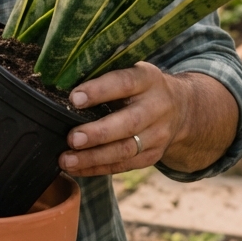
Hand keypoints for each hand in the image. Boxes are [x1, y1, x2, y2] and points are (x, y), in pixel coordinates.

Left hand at [58, 63, 235, 177]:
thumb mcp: (131, 72)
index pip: (124, 83)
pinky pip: (124, 165)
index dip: (99, 91)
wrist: (181, 108)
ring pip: (126, 149)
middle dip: (98, 133)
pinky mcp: (153, 155)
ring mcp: (158, 134)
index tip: (74, 98)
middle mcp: (157, 107)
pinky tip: (76, 168)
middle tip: (72, 138)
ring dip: (93, 157)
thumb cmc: (139, 87)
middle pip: (128, 123)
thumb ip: (104, 77)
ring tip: (66, 159)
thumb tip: (60, 84)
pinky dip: (98, 168)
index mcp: (148, 79)